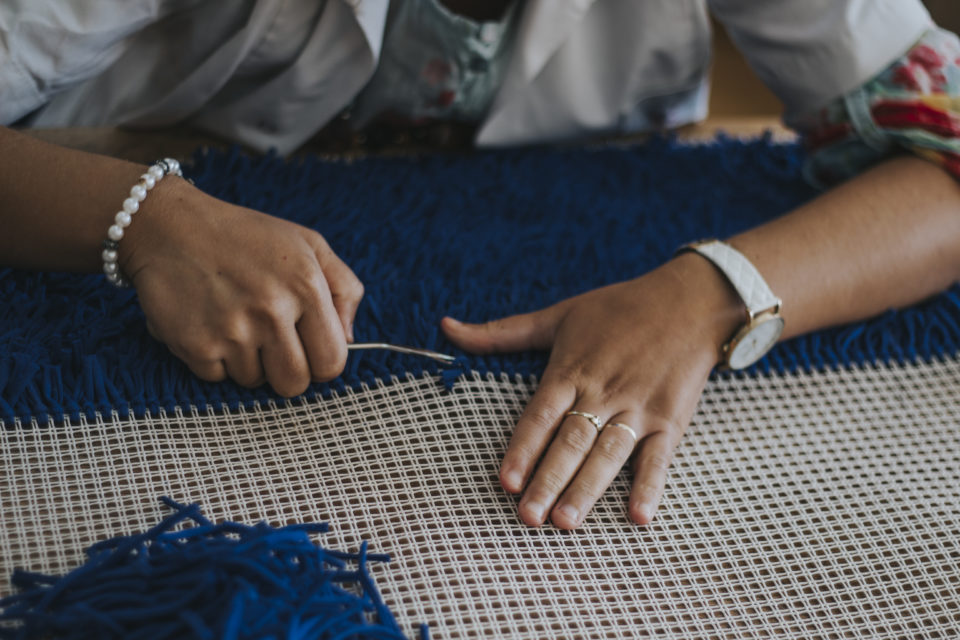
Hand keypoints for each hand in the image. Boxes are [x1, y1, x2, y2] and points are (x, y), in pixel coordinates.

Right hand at [121, 178, 363, 396]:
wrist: (171, 225)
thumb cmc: (247, 237)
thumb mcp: (309, 245)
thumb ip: (344, 289)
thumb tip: (350, 338)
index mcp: (307, 286)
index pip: (332, 362)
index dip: (322, 362)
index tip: (309, 350)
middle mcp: (272, 311)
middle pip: (295, 384)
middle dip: (287, 371)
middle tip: (272, 344)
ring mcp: (232, 330)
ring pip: (254, 381)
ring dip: (248, 361)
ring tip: (236, 321)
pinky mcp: (195, 345)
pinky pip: (217, 377)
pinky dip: (214, 359)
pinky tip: (210, 323)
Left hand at [442, 254, 742, 527]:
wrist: (688, 301)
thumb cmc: (617, 308)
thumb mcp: (558, 315)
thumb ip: (501, 332)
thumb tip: (446, 327)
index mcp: (572, 369)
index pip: (541, 415)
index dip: (522, 449)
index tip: (505, 481)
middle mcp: (603, 391)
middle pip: (571, 441)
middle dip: (548, 480)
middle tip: (528, 517)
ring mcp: (638, 407)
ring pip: (608, 453)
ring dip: (587, 489)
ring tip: (566, 523)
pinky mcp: (670, 419)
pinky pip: (659, 457)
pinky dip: (650, 486)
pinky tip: (638, 516)